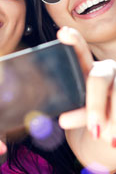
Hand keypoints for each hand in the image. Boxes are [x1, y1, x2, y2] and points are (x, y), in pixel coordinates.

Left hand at [58, 27, 115, 146]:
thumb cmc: (97, 112)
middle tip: (94, 130)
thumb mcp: (85, 110)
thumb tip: (63, 121)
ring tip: (110, 140)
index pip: (80, 53)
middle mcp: (108, 70)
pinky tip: (114, 139)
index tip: (63, 33)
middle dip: (96, 106)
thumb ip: (77, 112)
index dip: (74, 42)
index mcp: (90, 71)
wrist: (115, 123)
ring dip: (115, 122)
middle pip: (98, 79)